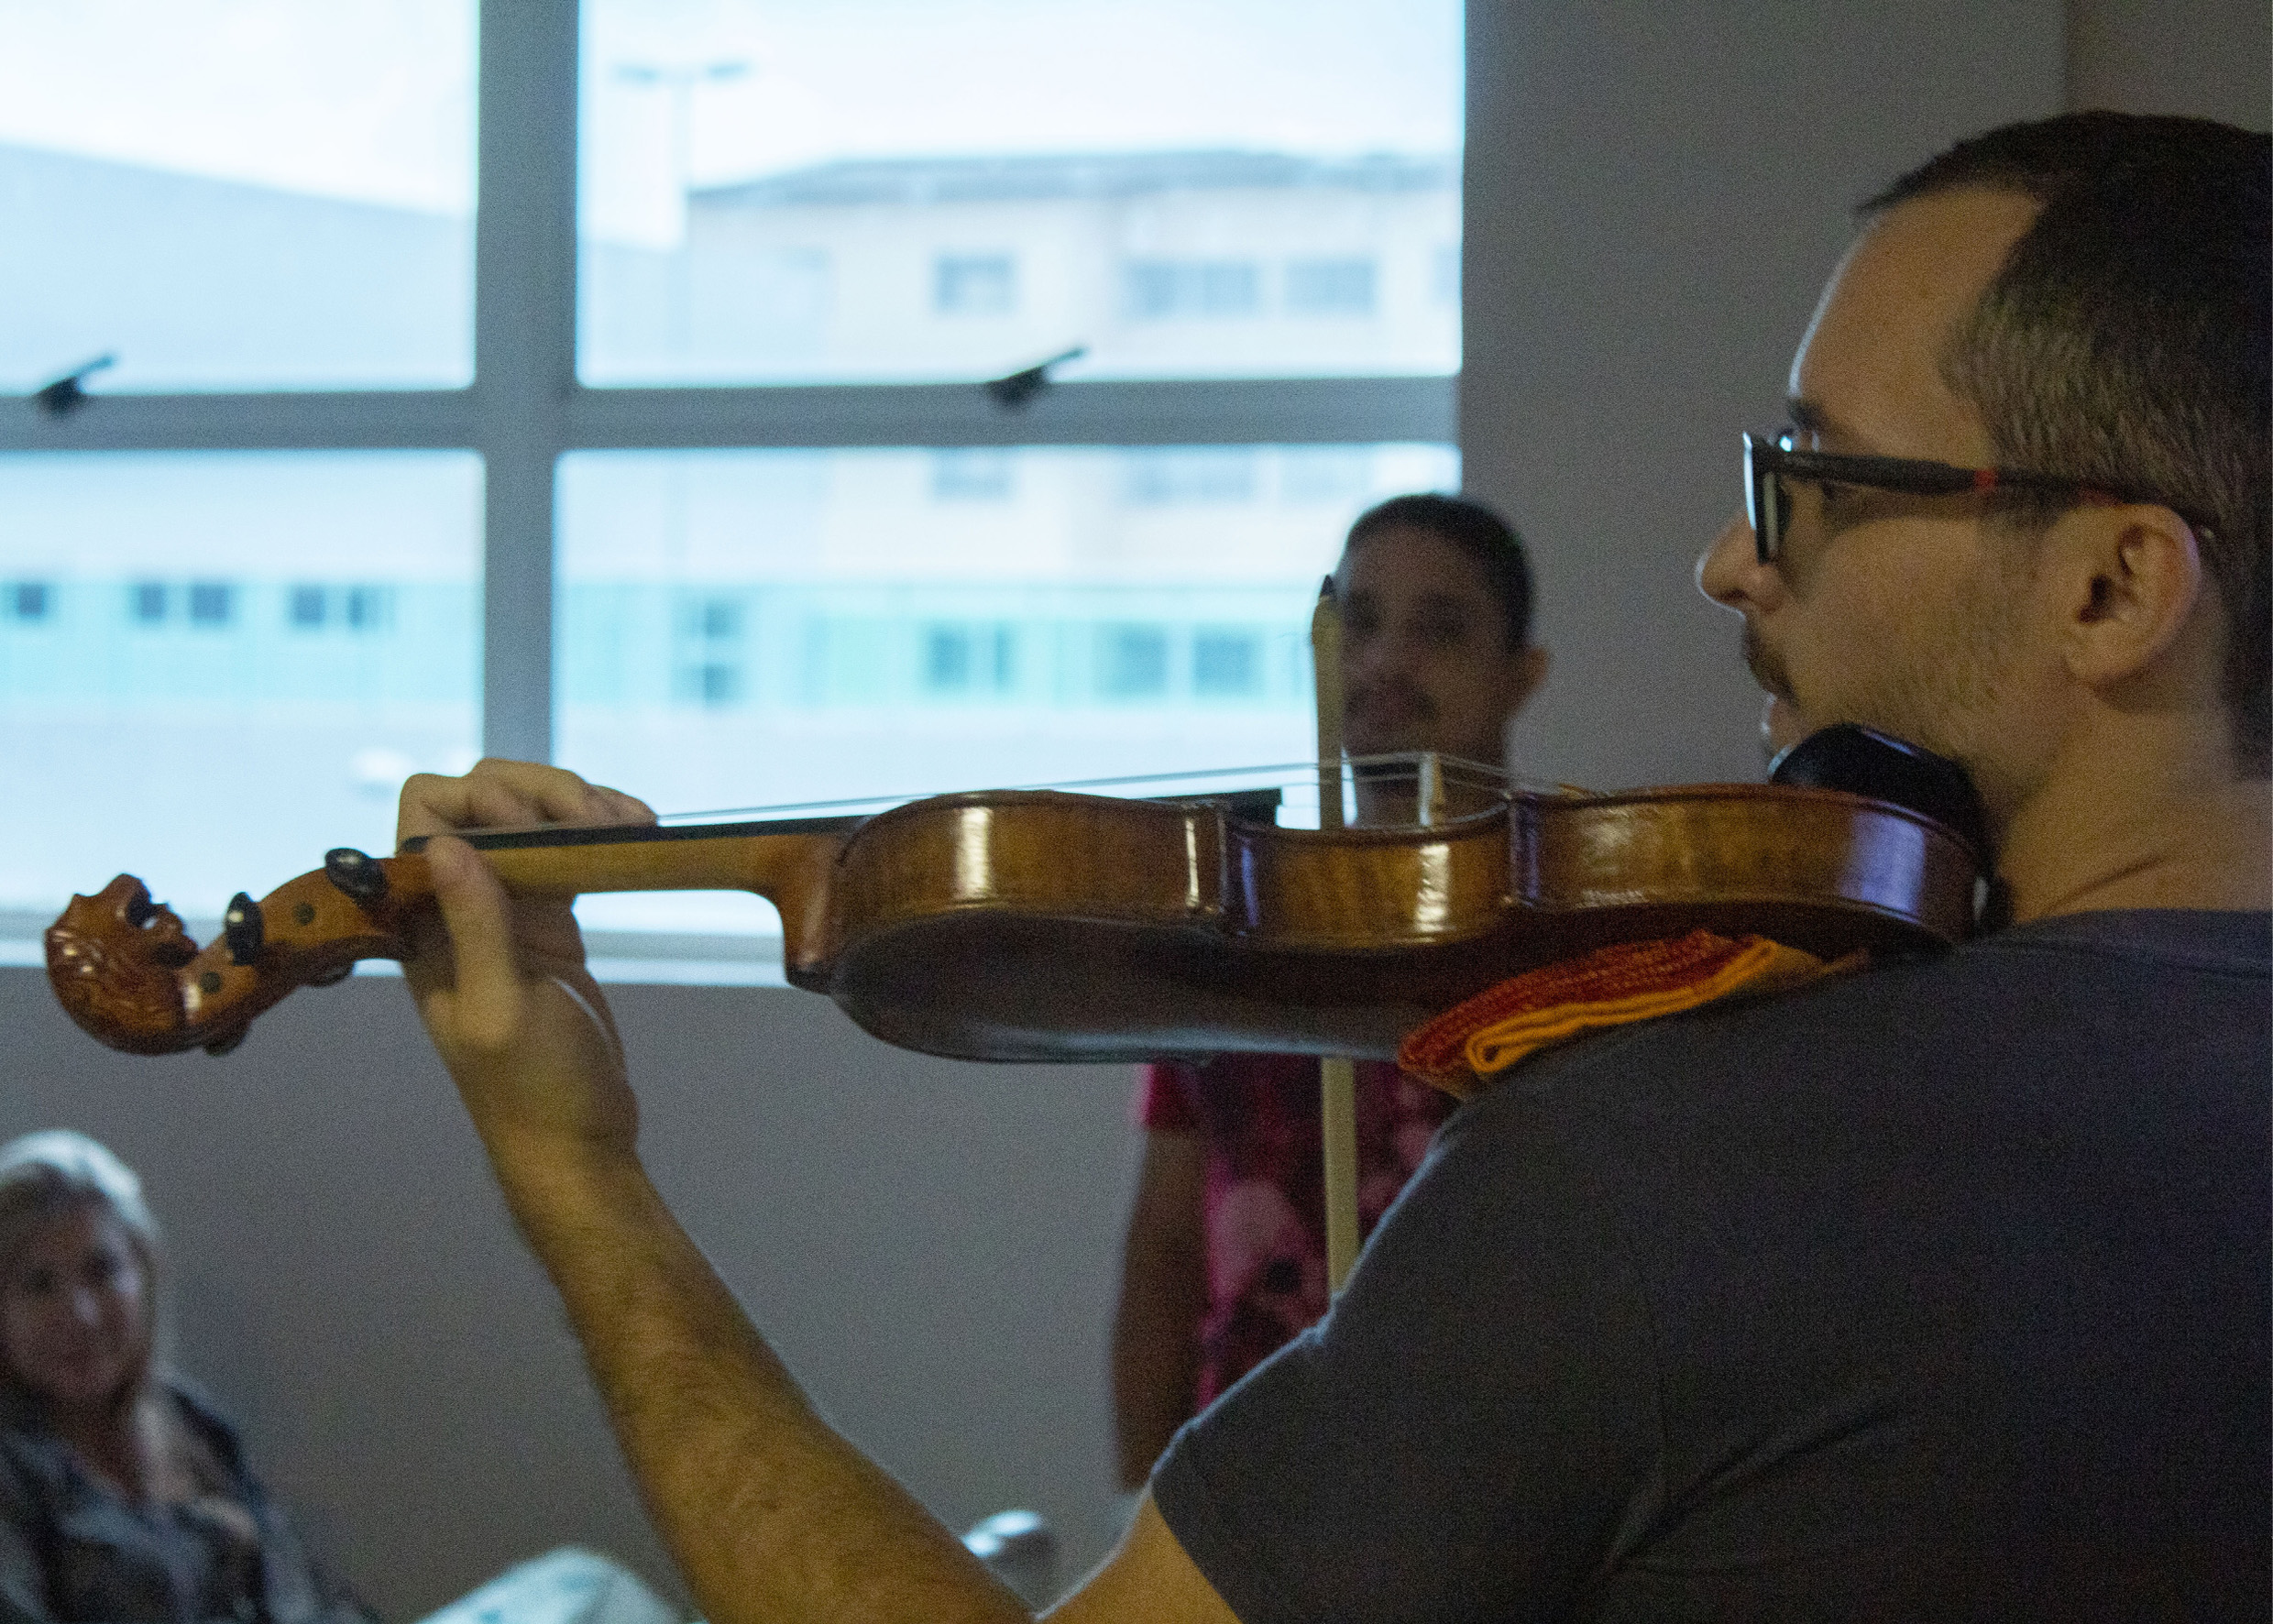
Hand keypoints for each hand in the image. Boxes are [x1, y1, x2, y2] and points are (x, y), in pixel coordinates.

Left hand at [396, 759, 656, 1175]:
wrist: (577, 1141)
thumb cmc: (533, 1090)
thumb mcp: (501, 1011)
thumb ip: (474, 927)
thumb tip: (444, 844)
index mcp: (424, 923)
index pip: (422, 815)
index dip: (477, 801)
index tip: (537, 834)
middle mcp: (457, 904)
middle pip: (480, 797)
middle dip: (540, 791)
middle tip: (598, 823)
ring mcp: (507, 908)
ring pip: (528, 814)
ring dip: (578, 802)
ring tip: (633, 824)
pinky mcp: (552, 920)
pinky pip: (568, 848)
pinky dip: (602, 831)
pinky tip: (640, 833)